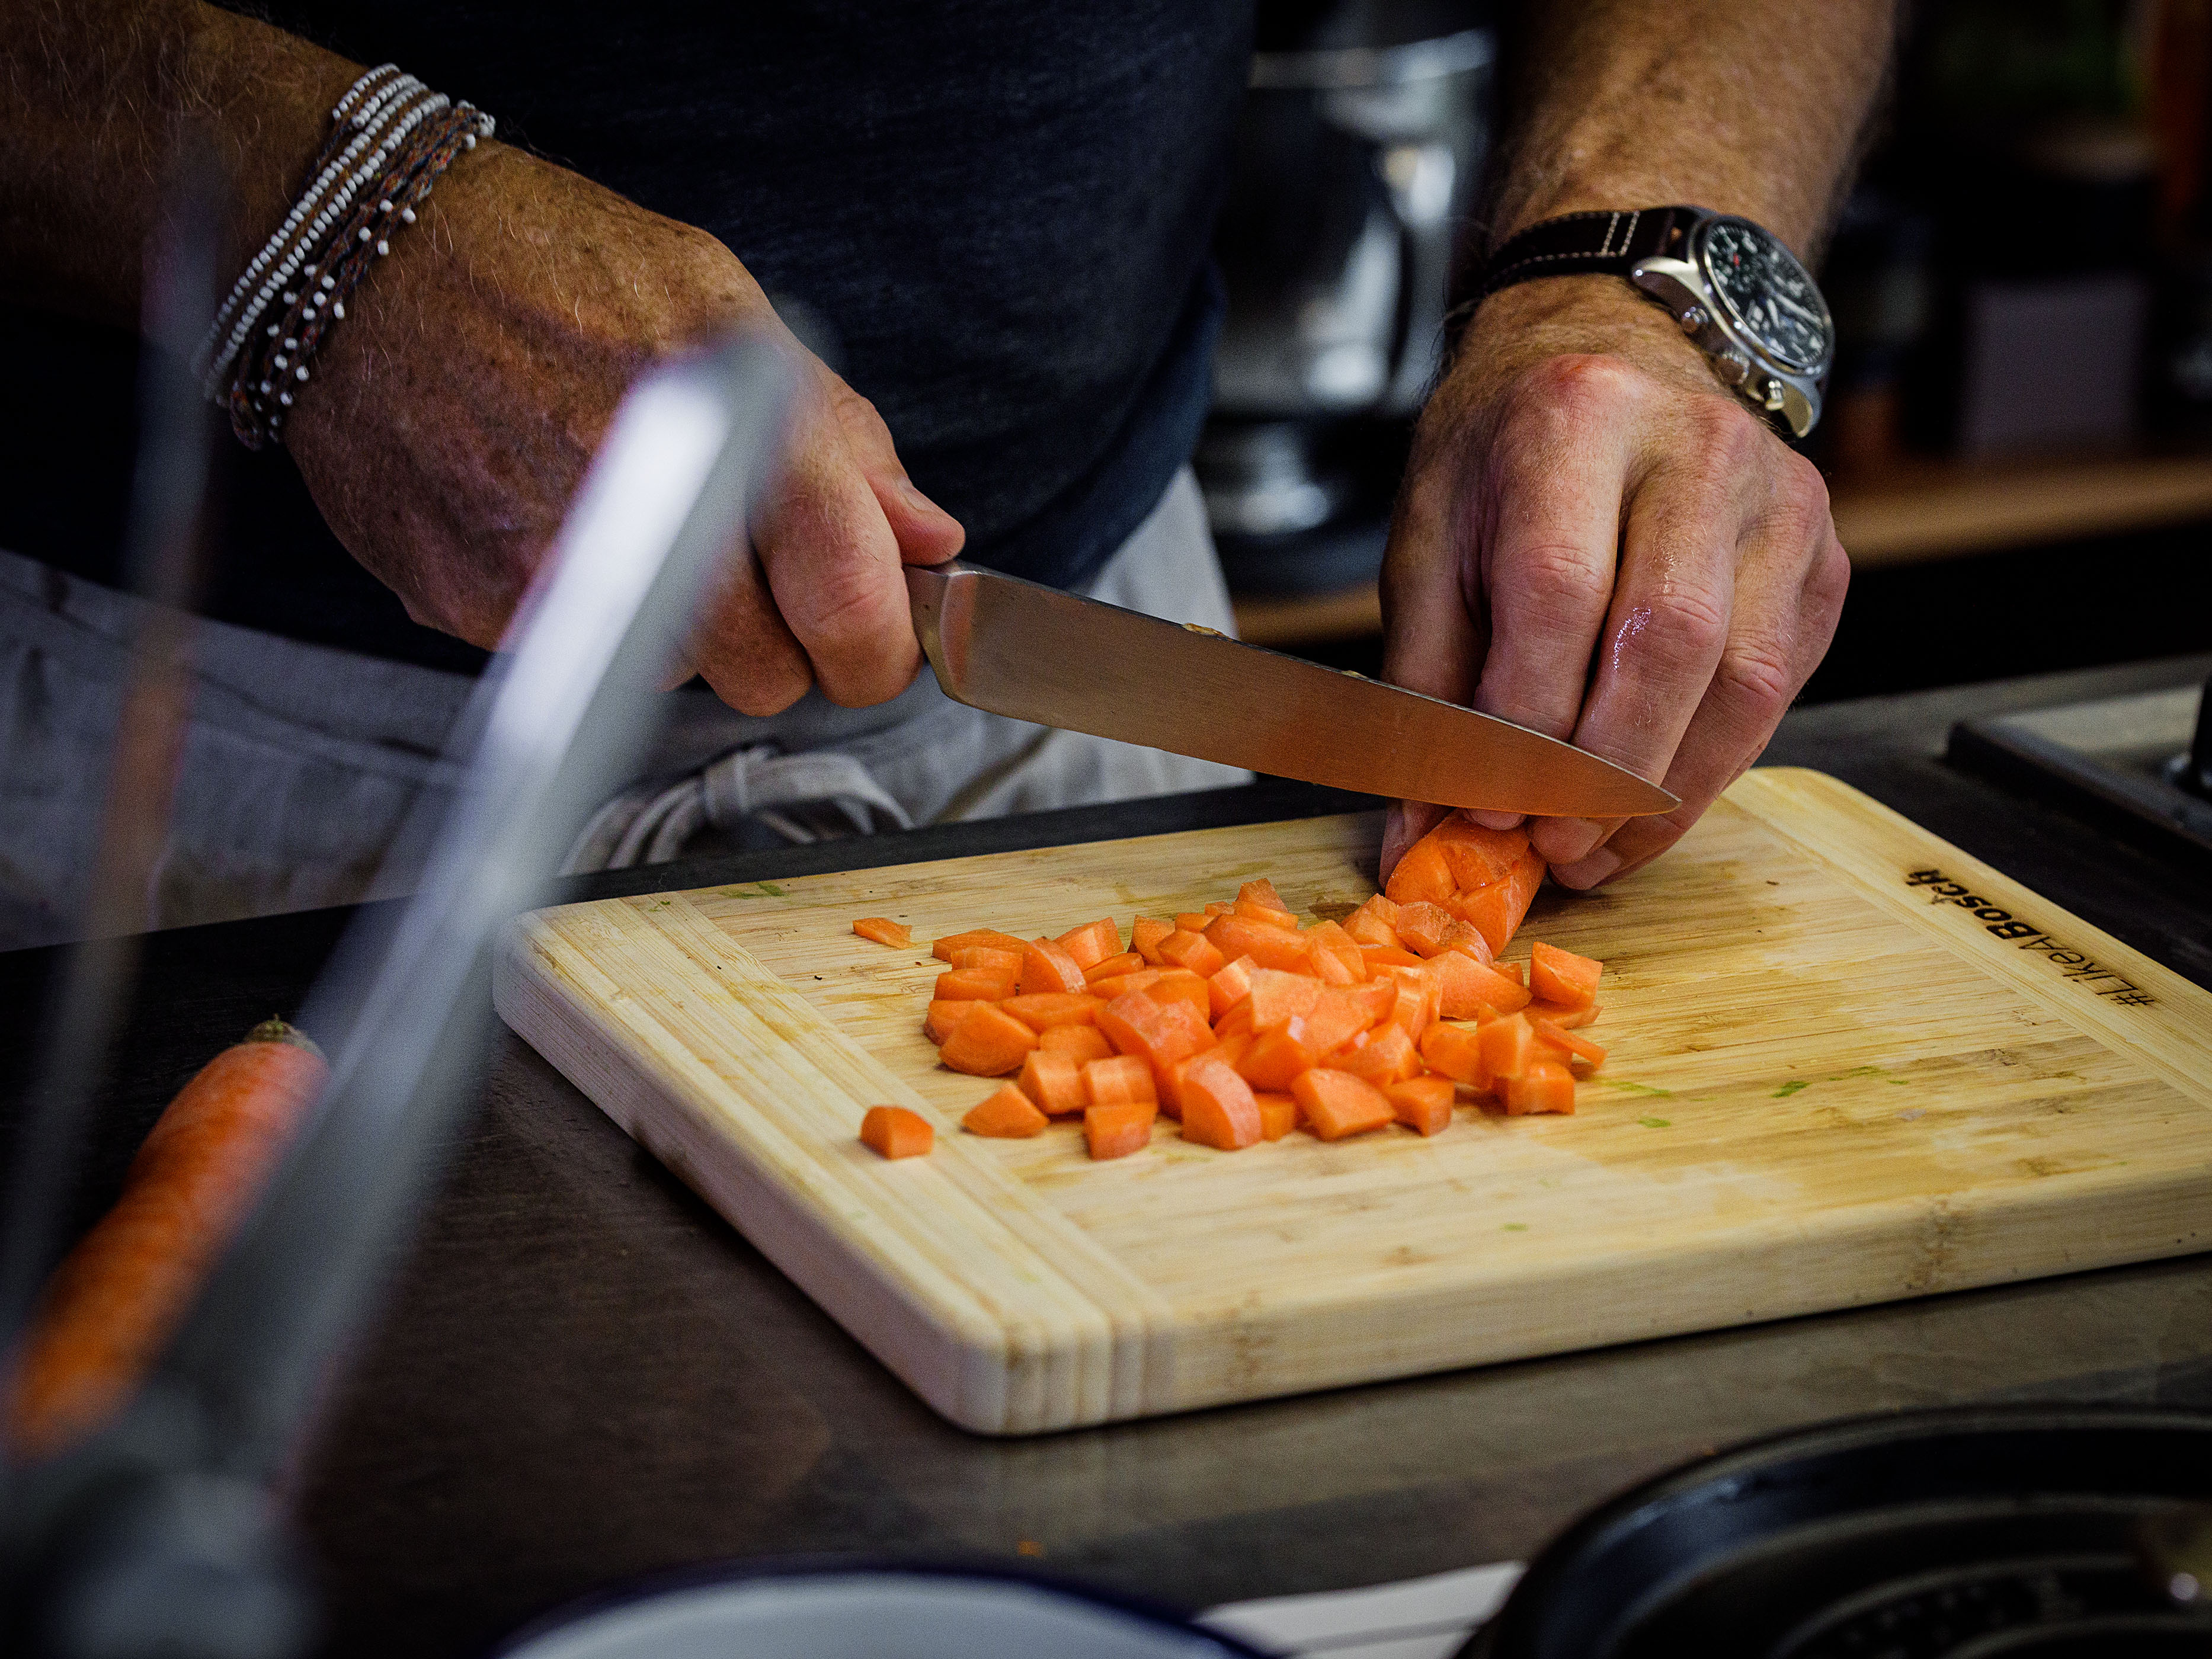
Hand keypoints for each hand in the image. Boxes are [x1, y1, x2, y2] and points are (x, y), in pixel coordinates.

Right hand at [285, 142, 963, 712]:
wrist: (368, 257)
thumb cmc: (554, 265)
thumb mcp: (727, 309)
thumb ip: (843, 440)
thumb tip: (927, 540)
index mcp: (736, 427)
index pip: (852, 606)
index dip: (876, 645)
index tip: (867, 636)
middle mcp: (648, 509)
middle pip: (769, 677)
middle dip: (770, 636)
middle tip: (734, 555)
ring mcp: (555, 569)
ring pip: (672, 678)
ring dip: (673, 625)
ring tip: (627, 510)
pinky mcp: (475, 605)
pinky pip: (576, 659)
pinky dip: (582, 612)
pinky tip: (549, 516)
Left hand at [1379, 276, 1847, 887]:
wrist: (1616, 351)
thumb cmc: (1508, 452)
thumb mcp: (1431, 540)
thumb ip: (1426, 686)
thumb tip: (1423, 828)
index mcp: (1575, 420)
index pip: (1561, 592)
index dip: (1527, 717)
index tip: (1488, 801)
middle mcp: (1695, 448)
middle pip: (1670, 640)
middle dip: (1605, 772)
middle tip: (1551, 845)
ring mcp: (1777, 500)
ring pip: (1743, 681)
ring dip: (1666, 792)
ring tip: (1594, 849)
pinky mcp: (1821, 556)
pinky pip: (1778, 690)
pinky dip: (1710, 765)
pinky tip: (1649, 803)